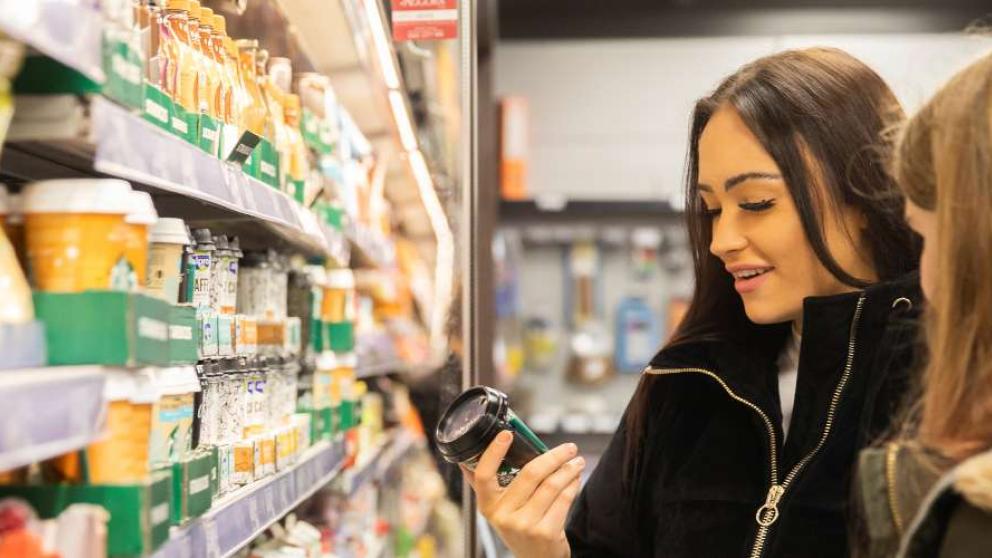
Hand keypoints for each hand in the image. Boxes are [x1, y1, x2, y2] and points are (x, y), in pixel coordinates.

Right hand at [463, 430, 584, 557]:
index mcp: (488, 506)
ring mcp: (524, 525)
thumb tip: (469, 456)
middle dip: (554, 456)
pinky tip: (575, 479)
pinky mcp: (545, 533)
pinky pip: (563, 499)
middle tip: (568, 448)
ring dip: (568, 469)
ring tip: (577, 462)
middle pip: (530, 474)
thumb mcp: (499, 510)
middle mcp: (503, 516)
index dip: (493, 452)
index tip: (507, 433)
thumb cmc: (519, 529)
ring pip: (551, 485)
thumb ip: (487, 485)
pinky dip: (572, 485)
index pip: (483, 475)